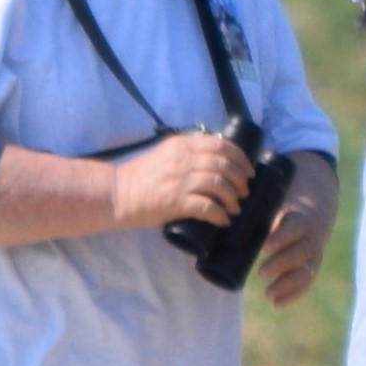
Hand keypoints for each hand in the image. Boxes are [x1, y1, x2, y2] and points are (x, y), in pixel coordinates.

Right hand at [106, 130, 254, 228]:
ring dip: (233, 197)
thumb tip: (216, 159)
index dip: (240, 158)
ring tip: (235, 206)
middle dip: (240, 179)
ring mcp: (180, 181)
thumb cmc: (141, 176)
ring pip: (219, 184)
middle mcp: (183, 160)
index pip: (221, 145)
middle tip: (244, 191)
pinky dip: (220, 214)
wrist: (116, 193)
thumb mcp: (166, 154)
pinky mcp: (176, 202)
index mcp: (182, 145)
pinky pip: (207, 206)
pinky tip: (223, 219)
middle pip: (224, 164)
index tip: (248, 170)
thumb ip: (187, 153)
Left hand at [255, 155, 334, 303]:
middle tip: (261, 272)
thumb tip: (222, 221)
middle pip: (299, 253)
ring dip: (286, 284)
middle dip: (281, 263)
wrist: (310, 220)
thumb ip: (256, 218)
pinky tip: (276, 304)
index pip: (294, 228)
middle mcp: (310, 239)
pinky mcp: (312, 269)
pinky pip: (305, 284)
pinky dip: (291, 295)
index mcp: (299, 221)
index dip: (282, 238)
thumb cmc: (280, 216)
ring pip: (305, 271)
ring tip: (267, 294)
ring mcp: (313, 256)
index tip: (266, 246)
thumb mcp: (273, 211)